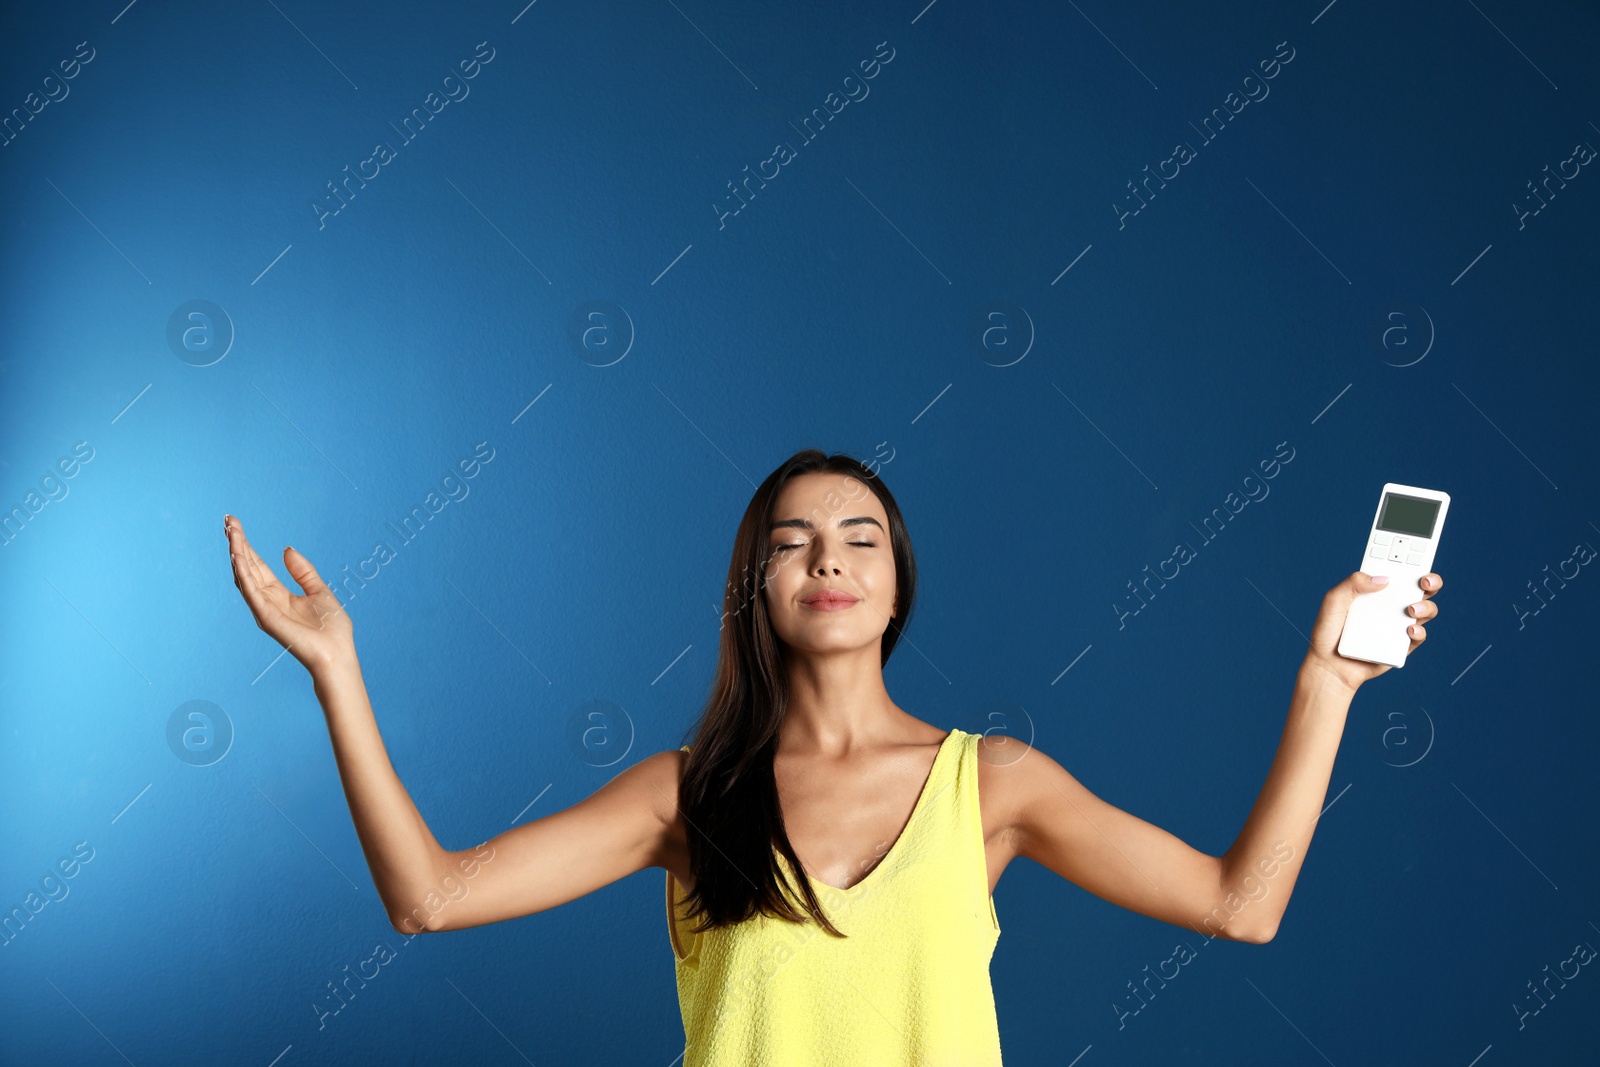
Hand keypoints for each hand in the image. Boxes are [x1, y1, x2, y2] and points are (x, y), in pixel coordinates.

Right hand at [226, 514, 353, 673]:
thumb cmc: (331, 628)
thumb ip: (302, 571)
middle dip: (237, 543)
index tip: (236, 524)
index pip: (258, 565)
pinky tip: (237, 555)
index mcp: (279, 595)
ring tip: (230, 532)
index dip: (247, 545)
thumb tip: (286, 549)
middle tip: (228, 520)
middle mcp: (267, 601)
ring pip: (245, 575)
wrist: (337, 653)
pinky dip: (243, 572)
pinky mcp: (266, 616)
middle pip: (247, 566)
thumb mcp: (318, 590)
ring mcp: (264, 609)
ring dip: (237, 553)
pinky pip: (251, 591)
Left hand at [1302, 570, 1442, 691]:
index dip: (1411, 562)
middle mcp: (1391, 605)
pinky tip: (1409, 629)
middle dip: (1430, 581)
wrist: (1329, 665)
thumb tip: (1383, 578)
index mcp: (1376, 590)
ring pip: (1425, 610)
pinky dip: (1419, 631)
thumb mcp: (1334, 601)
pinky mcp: (1401, 645)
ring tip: (1411, 609)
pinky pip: (1418, 636)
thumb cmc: (1328, 630)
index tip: (1417, 556)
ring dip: (1426, 606)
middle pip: (1420, 589)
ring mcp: (1398, 624)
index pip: (1398, 571)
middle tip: (1425, 581)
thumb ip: (1353, 583)